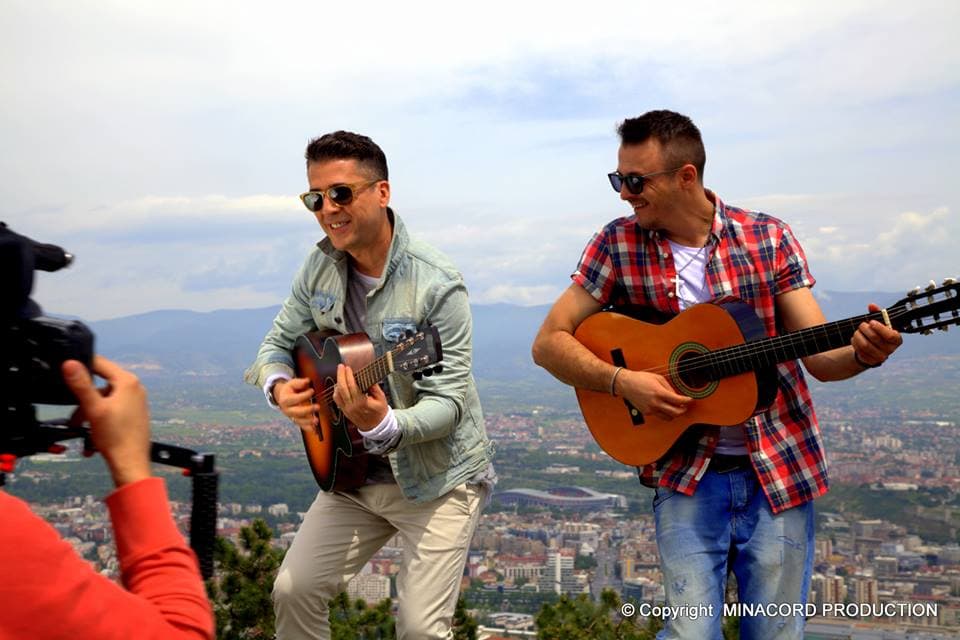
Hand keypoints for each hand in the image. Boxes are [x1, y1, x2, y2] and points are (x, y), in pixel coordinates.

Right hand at [62, 356, 151, 487]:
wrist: (130, 463)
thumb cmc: (117, 438)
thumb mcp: (93, 409)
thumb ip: (81, 385)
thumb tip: (70, 363)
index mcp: (127, 382)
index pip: (100, 363)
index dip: (82, 366)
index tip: (67, 373)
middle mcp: (134, 388)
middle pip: (99, 386)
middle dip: (84, 401)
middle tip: (75, 416)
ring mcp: (135, 401)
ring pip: (103, 401)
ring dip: (89, 414)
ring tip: (81, 429)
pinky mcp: (133, 414)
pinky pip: (110, 411)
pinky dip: (98, 420)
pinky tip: (92, 437)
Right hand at [273, 377, 317, 430]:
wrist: (282, 397)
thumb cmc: (289, 390)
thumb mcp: (292, 383)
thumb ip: (299, 382)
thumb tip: (307, 381)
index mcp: (285, 400)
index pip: (295, 399)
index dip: (304, 395)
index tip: (312, 390)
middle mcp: (287, 410)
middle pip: (297, 412)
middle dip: (308, 410)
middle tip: (318, 407)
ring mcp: (291, 416)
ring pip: (299, 421)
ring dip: (308, 422)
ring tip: (316, 421)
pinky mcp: (295, 420)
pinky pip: (301, 425)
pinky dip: (308, 428)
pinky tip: (314, 430)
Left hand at [332, 364, 387, 428]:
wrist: (376, 426)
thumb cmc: (379, 412)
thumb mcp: (381, 398)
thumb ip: (374, 387)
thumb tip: (366, 376)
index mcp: (362, 403)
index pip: (352, 386)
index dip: (348, 375)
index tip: (348, 368)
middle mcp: (352, 406)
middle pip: (342, 388)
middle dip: (340, 375)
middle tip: (341, 367)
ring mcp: (347, 410)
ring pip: (337, 394)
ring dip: (337, 383)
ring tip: (341, 374)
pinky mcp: (344, 411)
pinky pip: (336, 400)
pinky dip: (336, 391)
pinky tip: (339, 385)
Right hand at [617, 369, 692, 420]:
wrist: (625, 383)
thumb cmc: (640, 378)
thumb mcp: (658, 378)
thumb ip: (669, 388)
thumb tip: (676, 396)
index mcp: (659, 393)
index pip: (678, 401)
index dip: (687, 400)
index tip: (690, 399)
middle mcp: (655, 403)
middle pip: (676, 413)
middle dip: (683, 410)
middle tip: (685, 406)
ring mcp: (650, 409)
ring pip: (668, 418)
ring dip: (674, 414)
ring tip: (676, 408)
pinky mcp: (646, 412)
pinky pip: (659, 415)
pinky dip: (664, 412)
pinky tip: (664, 406)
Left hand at [852, 303, 903, 366]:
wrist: (873, 348)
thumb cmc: (878, 332)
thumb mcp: (880, 322)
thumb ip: (877, 313)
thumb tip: (872, 305)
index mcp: (896, 339)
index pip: (890, 335)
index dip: (879, 328)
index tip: (871, 322)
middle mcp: (891, 349)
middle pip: (875, 338)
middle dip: (865, 329)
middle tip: (862, 325)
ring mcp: (881, 357)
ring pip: (865, 345)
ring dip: (858, 336)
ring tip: (857, 331)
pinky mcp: (871, 361)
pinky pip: (860, 352)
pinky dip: (855, 344)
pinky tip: (855, 339)